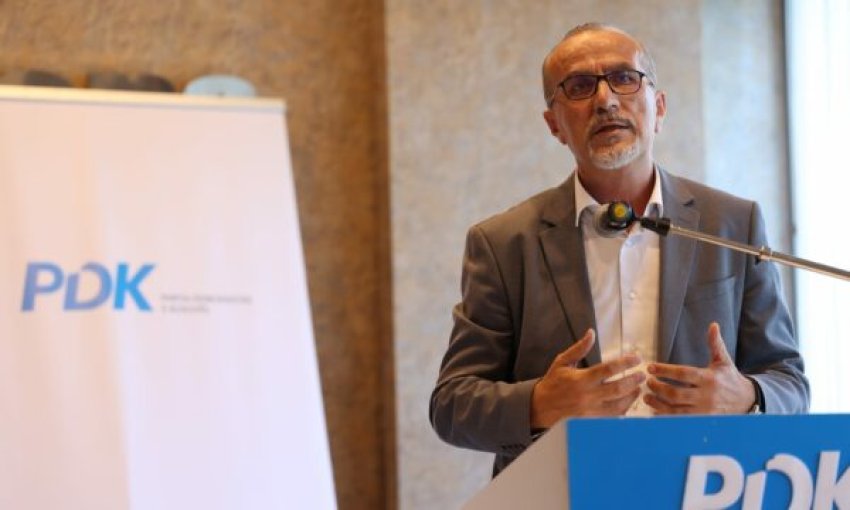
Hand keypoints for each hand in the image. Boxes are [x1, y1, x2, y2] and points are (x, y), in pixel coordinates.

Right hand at [530, 329, 644, 428]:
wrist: (540, 407)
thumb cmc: (552, 383)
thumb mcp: (562, 362)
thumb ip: (579, 348)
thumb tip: (591, 333)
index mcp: (581, 379)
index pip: (608, 369)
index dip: (625, 363)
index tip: (636, 359)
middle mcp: (587, 396)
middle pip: (617, 389)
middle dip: (633, 381)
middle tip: (642, 375)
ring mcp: (590, 411)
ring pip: (618, 404)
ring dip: (631, 396)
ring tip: (638, 388)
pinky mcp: (592, 421)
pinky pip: (613, 416)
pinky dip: (623, 409)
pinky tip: (627, 401)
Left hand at [644, 322, 755, 414]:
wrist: (747, 401)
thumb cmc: (730, 379)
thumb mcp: (723, 361)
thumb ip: (715, 344)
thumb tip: (713, 325)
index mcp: (709, 378)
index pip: (683, 373)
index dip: (664, 370)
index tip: (650, 367)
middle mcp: (706, 395)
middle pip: (676, 393)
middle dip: (658, 388)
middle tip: (647, 382)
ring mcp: (704, 410)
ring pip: (675, 409)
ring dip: (658, 403)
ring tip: (646, 396)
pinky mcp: (702, 420)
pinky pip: (680, 420)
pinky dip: (666, 416)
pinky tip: (655, 410)